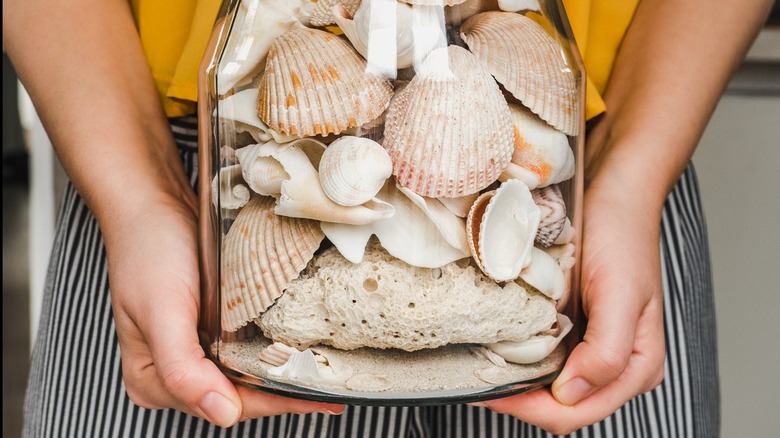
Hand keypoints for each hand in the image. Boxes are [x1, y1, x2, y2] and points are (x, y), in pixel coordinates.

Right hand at [104, 191, 343, 427]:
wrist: (152, 203)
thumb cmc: (149, 250)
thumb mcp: (161, 310)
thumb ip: (183, 368)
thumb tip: (222, 414)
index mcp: (154, 381)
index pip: (225, 405)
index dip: (272, 402)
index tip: (315, 397)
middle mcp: (176, 372)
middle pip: (241, 394)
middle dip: (285, 390)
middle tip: (333, 388)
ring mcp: (197, 348)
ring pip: (248, 373)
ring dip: (284, 371)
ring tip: (327, 372)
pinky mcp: (213, 325)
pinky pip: (249, 346)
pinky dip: (275, 348)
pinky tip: (303, 347)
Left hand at [474, 176, 665, 434]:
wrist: (614, 197)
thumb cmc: (623, 240)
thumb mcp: (623, 294)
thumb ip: (608, 351)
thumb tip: (572, 392)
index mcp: (636, 369)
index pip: (574, 412)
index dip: (528, 408)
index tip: (485, 391)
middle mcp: (614, 367)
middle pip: (558, 408)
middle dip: (516, 399)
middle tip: (471, 380)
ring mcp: (591, 350)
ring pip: (546, 387)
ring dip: (513, 382)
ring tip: (476, 366)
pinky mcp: (573, 330)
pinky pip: (542, 358)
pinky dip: (517, 358)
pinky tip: (494, 346)